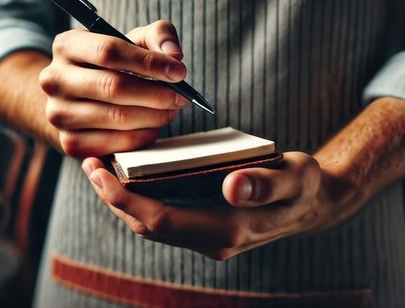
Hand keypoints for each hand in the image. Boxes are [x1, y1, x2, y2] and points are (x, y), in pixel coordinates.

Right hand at [39, 20, 189, 157]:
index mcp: (67, 45)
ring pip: (117, 118)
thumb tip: (174, 55)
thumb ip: (158, 36)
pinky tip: (153, 127)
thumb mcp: (132, 41)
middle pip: (114, 87)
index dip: (149, 62)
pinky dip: (141, 137)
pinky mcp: (69, 142)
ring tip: (170, 110)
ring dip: (153, 116)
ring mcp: (58, 113)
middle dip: (156, 93)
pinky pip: (114, 144)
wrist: (77, 99)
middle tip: (181, 97)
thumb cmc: (111, 66)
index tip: (179, 72)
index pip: (110, 51)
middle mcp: (54, 79)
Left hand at [82, 152, 358, 260]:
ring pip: (153, 225)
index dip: (125, 199)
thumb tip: (231, 186)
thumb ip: (265, 183)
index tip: (100, 172)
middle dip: (114, 199)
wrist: (315, 204)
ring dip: (124, 201)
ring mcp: (208, 238)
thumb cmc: (304, 185)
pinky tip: (132, 176)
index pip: (161, 220)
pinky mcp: (206, 229)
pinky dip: (142, 201)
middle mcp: (213, 241)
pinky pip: (165, 218)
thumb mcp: (294, 176)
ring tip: (102, 168)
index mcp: (228, 228)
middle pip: (148, 226)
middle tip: (90, 164)